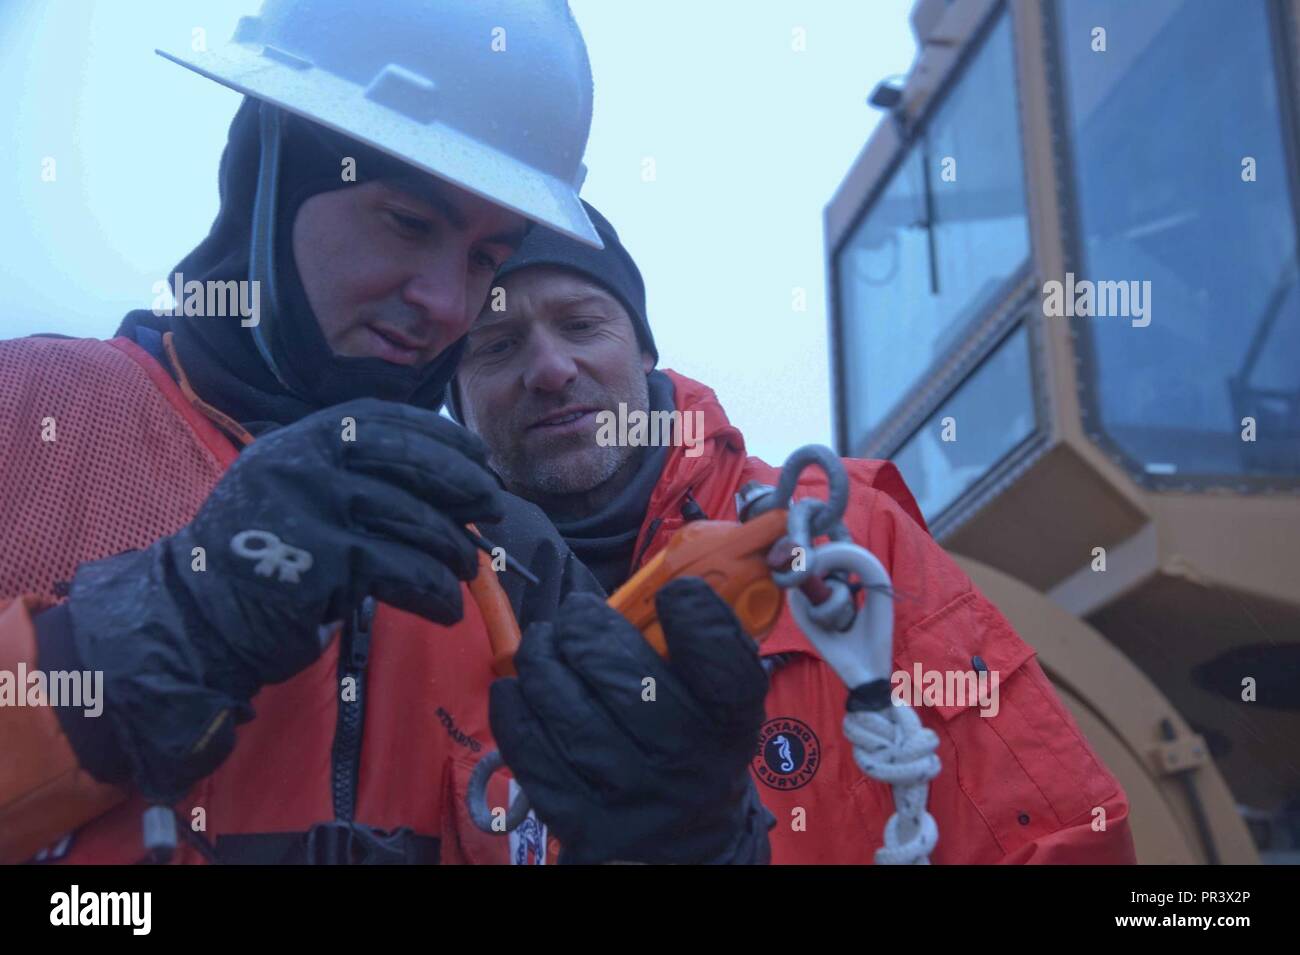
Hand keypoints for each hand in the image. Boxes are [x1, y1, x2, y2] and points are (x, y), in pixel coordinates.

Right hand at [66, 398, 502, 798]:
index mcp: (303, 438)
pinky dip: (433, 590)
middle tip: (494, 511)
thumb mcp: (301, 494)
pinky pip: (400, 569)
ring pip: (412, 519)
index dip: (442, 437)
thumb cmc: (264, 556)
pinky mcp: (319, 558)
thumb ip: (356, 477)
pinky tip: (446, 608)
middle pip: (408, 462)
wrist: (197, 617)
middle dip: (462, 486)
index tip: (480, 458)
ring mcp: (310, 506)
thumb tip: (452, 483)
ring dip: (452, 549)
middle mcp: (305, 461)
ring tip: (467, 571)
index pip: (386, 419)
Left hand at [490, 577, 773, 863]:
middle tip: (577, 617)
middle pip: (624, 679)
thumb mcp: (721, 700)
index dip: (696, 614)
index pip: (720, 661)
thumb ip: (704, 641)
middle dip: (587, 630)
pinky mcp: (577, 818)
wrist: (683, 841)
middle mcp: (686, 766)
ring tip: (545, 643)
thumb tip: (669, 576)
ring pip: (567, 709)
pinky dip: (516, 705)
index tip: (673, 594)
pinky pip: (529, 747)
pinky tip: (522, 686)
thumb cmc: (696, 743)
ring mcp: (628, 798)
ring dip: (543, 660)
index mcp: (730, 725)